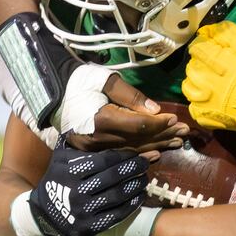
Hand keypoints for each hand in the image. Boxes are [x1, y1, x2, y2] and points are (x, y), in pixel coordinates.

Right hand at [29, 145, 149, 235]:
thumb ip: (76, 140)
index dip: (124, 156)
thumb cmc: (58, 178)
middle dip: (134, 168)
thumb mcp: (60, 157)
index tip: (138, 151)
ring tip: (145, 178)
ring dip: (135, 186)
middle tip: (148, 162)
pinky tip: (139, 196)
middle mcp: (76, 191)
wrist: (44, 213)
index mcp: (70, 171)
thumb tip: (94, 118)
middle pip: (113, 178)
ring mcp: (83, 211)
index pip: (103, 160)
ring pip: (117, 196)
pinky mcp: (90, 227)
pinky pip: (116, 215)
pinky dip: (131, 205)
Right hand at [66, 75, 189, 153]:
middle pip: (139, 140)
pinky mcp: (91, 151)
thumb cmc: (77, 80)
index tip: (176, 119)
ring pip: (132, 150)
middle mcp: (99, 139)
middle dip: (164, 135)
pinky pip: (120, 155)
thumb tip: (154, 110)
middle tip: (185, 132)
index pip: (139, 126)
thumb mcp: (105, 80)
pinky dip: (140, 153)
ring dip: (156, 146)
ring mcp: (94, 148)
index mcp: (102, 120)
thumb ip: (131, 96)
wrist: (49, 92)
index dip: (160, 123)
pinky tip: (155, 154)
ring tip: (177, 143)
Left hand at [182, 23, 235, 138]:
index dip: (202, 47)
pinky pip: (193, 107)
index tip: (208, 49)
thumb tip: (207, 30)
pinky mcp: (205, 116)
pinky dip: (198, 103)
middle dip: (199, 64)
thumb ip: (225, 33)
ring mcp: (203, 100)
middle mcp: (204, 79)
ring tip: (207, 82)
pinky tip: (209, 99)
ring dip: (195, 82)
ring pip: (188, 87)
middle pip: (191, 67)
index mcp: (213, 60)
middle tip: (211, 67)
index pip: (196, 48)